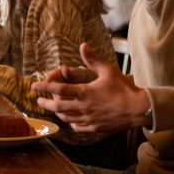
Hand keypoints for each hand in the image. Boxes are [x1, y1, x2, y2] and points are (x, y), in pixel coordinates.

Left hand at [31, 43, 149, 132]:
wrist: (139, 109)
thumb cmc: (124, 89)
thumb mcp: (108, 70)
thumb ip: (92, 59)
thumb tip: (83, 45)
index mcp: (85, 93)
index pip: (58, 90)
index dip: (44, 87)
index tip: (34, 86)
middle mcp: (84, 108)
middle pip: (57, 107)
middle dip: (45, 103)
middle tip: (38, 100)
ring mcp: (89, 120)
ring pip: (66, 118)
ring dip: (57, 112)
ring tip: (53, 107)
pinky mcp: (95, 128)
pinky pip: (77, 127)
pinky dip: (70, 122)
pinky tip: (70, 119)